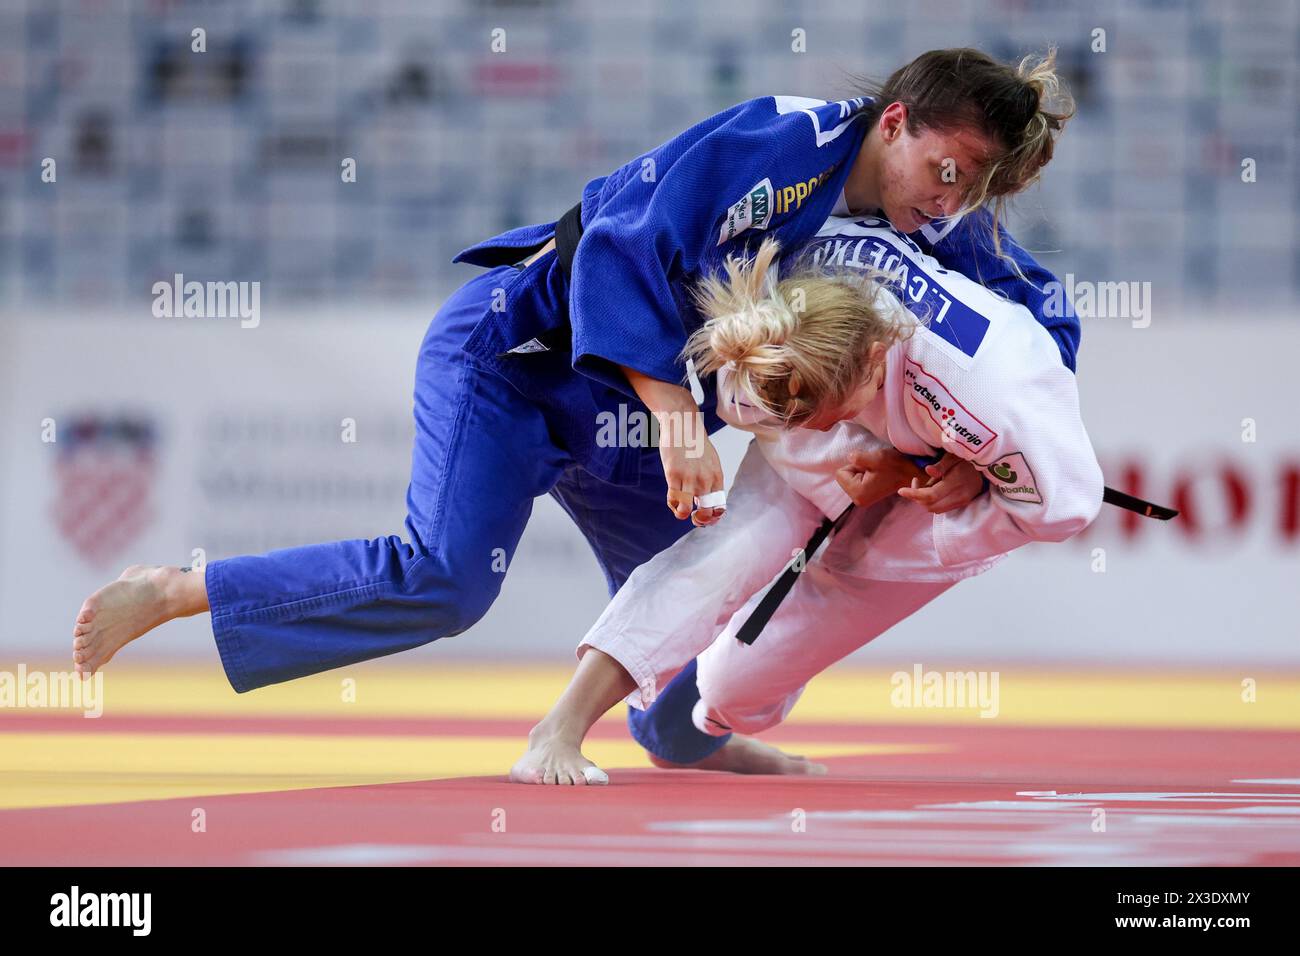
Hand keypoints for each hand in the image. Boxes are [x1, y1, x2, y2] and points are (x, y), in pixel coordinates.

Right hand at [614, 364, 727, 526]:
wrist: (683, 423)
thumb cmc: (694, 443)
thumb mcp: (710, 461)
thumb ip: (710, 479)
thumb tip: (705, 497)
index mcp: (717, 477)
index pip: (720, 506)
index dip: (713, 518)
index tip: (705, 518)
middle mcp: (706, 480)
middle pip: (706, 512)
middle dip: (700, 521)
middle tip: (693, 518)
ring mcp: (689, 478)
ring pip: (687, 510)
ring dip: (682, 514)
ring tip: (679, 509)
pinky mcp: (674, 475)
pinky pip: (673, 499)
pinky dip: (672, 505)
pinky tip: (672, 500)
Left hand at [834, 447, 924, 507]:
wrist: (911, 473)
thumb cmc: (895, 465)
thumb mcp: (876, 458)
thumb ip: (859, 458)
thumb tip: (849, 457)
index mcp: (858, 493)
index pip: (840, 473)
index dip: (854, 465)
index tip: (869, 468)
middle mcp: (858, 500)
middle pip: (842, 477)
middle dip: (856, 469)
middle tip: (873, 470)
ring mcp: (862, 500)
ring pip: (848, 478)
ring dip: (860, 471)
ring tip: (876, 472)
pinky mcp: (865, 496)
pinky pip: (854, 481)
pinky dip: (863, 475)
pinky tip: (876, 476)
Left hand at [896, 452, 983, 513]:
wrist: (990, 465)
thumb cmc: (968, 456)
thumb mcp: (955, 455)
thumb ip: (941, 465)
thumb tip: (928, 471)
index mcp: (955, 483)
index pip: (930, 495)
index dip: (913, 494)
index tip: (900, 490)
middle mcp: (959, 496)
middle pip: (930, 506)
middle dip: (917, 497)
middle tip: (915, 482)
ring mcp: (962, 501)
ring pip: (935, 509)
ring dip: (924, 500)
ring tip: (924, 484)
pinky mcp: (962, 503)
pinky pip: (942, 507)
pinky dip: (933, 501)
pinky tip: (933, 488)